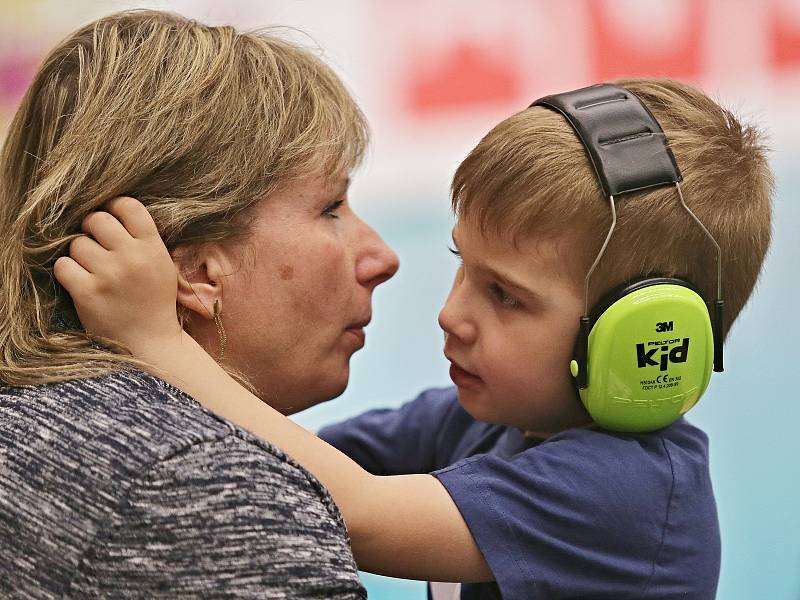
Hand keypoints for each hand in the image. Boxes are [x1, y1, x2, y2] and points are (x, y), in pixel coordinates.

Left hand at [54, 196, 181, 354]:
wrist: (150, 341)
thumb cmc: (154, 300)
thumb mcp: (161, 265)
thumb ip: (143, 239)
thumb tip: (111, 212)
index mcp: (153, 248)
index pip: (128, 206)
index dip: (114, 206)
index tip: (111, 217)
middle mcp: (132, 258)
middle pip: (98, 220)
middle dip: (93, 229)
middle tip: (97, 243)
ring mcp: (109, 275)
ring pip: (77, 244)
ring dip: (81, 255)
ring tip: (94, 270)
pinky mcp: (87, 293)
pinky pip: (63, 266)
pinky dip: (68, 272)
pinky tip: (81, 282)